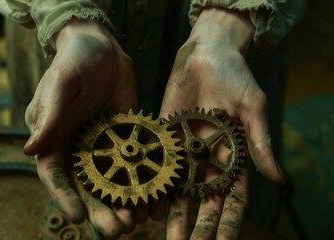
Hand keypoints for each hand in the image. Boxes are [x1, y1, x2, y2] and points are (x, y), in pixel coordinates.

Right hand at [23, 19, 141, 237]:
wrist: (103, 47)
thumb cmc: (74, 60)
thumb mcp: (60, 83)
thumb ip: (48, 114)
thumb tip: (31, 149)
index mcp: (57, 137)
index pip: (56, 174)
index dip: (64, 197)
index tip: (77, 216)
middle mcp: (80, 146)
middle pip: (88, 185)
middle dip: (101, 209)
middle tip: (117, 228)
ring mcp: (106, 143)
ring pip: (113, 179)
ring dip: (124, 201)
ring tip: (137, 220)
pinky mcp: (128, 136)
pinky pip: (136, 162)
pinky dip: (144, 179)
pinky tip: (155, 196)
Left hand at [160, 7, 283, 238]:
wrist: (206, 55)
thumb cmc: (235, 77)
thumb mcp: (252, 107)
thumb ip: (259, 142)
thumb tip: (278, 178)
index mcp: (232, 156)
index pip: (232, 197)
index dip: (228, 222)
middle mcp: (207, 159)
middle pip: (204, 201)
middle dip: (197, 225)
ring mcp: (185, 151)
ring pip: (179, 190)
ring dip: (174, 214)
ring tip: (168, 237)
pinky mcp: (165, 138)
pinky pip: (159, 167)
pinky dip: (154, 186)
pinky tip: (148, 206)